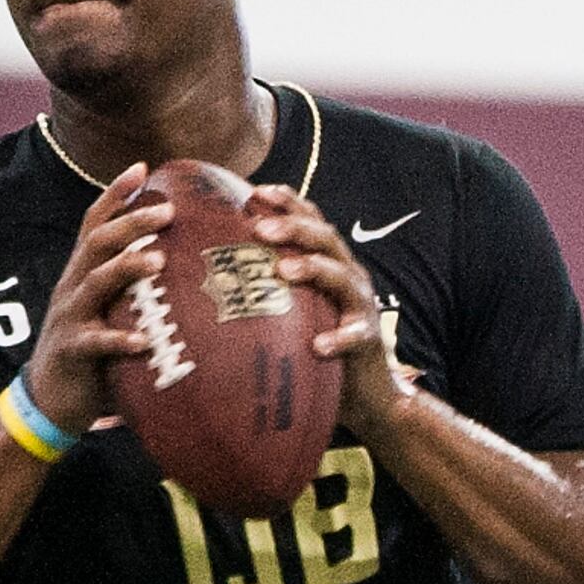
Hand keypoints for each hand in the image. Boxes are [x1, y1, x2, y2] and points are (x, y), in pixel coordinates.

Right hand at [22, 175, 179, 434]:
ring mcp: (71, 316)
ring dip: (127, 267)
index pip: (96, 223)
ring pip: (96, 281)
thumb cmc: (97, 353)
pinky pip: (96, 341)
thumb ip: (142, 292)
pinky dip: (119, 338)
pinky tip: (143, 340)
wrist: (52, 398)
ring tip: (157, 259)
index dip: (116, 194)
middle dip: (131, 222)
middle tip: (167, 211)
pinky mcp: (72, 349)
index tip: (143, 167)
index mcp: (84, 272)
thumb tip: (193, 273)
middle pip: (98, 241)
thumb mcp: (114, 312)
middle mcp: (74, 285)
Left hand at [253, 188, 413, 437]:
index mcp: (330, 262)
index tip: (256, 191)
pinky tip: (318, 345)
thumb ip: (269, 289)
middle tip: (258, 227)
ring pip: (341, 276)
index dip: (288, 202)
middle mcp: (348, 275)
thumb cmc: (319, 345)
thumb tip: (214, 276)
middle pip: (325, 238)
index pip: (312, 221)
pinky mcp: (368, 339)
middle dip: (293, 227)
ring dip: (313, 268)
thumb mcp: (295, 309)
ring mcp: (361, 305)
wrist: (366, 392)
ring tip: (284, 270)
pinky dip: (338, 338)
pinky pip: (355, 335)